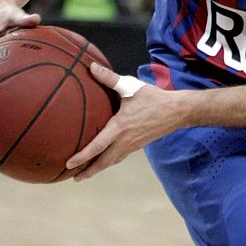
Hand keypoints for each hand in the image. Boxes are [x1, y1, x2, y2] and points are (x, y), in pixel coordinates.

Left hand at [68, 63, 178, 179]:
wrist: (177, 111)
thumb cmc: (154, 98)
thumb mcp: (131, 86)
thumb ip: (109, 78)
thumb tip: (91, 67)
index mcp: (120, 128)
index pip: (97, 147)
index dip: (82, 157)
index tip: (69, 163)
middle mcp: (125, 141)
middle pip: (103, 162)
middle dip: (87, 172)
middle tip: (73, 178)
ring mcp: (132, 145)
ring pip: (111, 161)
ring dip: (97, 169)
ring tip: (85, 174)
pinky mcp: (138, 145)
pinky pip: (120, 157)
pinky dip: (109, 162)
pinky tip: (105, 160)